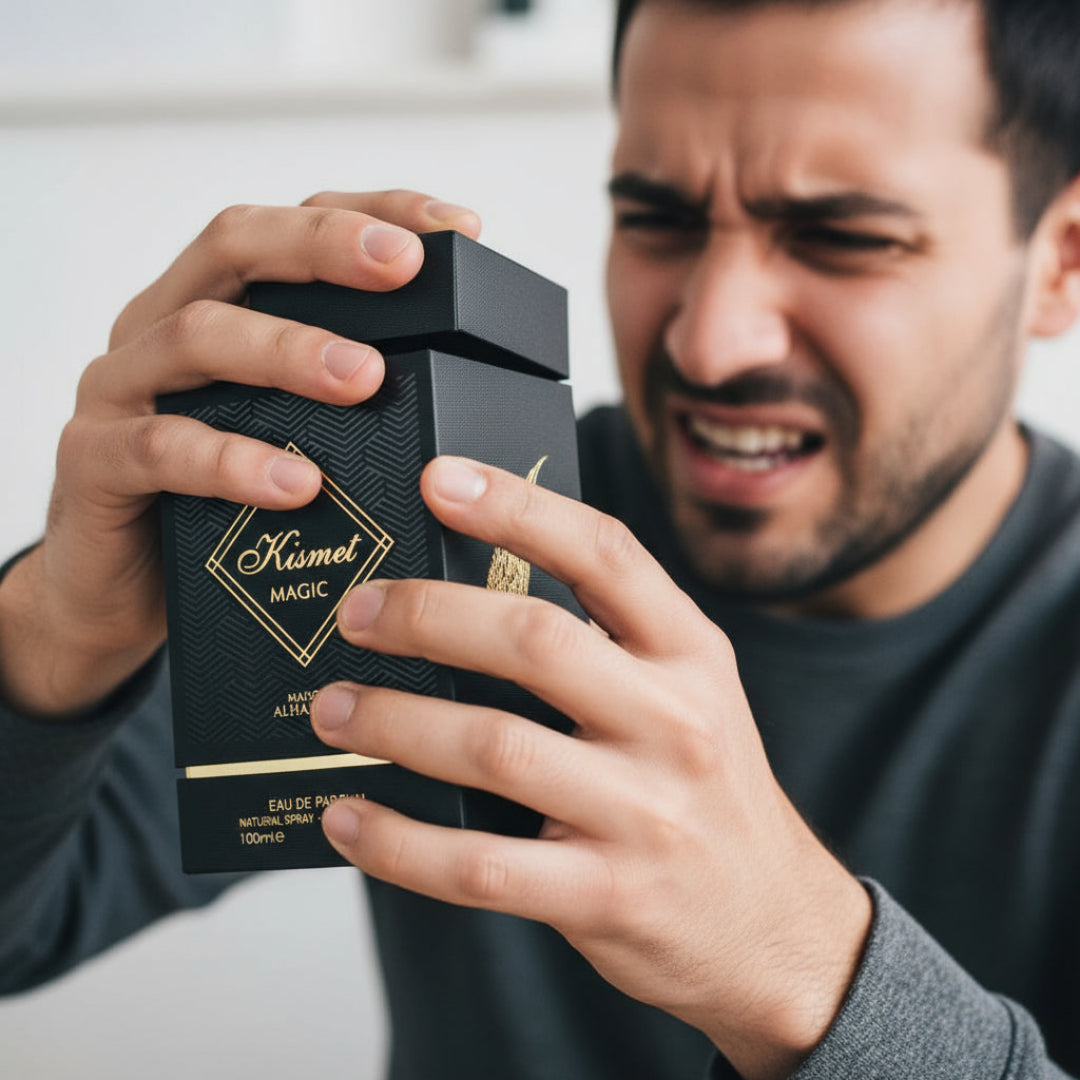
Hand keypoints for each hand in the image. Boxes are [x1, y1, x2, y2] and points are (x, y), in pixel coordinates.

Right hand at [0, 191, 480, 715]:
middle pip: (236, 246)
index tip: (457, 227)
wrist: (119, 592)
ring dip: (288, 350)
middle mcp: (163, 326)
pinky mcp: (96, 461)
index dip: (374, 212)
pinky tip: (298, 484)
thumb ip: (344, 402)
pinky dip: (235, 462)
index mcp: (218, 306)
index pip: (293, 225)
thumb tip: (471, 398)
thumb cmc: (220, 506)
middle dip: (325, 248)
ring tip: (365, 379)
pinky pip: (161, 449)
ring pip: (197, 336)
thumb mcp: (287, 434)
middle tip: (404, 267)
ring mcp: (123, 388)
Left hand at [311, 456, 871, 1079]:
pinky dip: (398, 841)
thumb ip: (609, 642)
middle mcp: (675, 721)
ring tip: (332, 709)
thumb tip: (465, 593)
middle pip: (534, 640)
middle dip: (427, 616)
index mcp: (693, 653)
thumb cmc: (706, 789)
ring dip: (393, 721)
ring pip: (493, 747)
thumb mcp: (690, 693)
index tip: (439, 480)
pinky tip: (350, 817)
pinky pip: (478, 866)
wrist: (774, 927)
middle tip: (358, 611)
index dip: (517, 508)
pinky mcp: (606, 897)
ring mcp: (644, 813)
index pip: (604, 553)